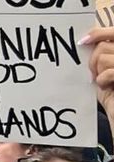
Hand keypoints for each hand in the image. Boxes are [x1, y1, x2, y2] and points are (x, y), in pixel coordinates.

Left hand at [88, 27, 113, 144]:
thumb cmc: (112, 97)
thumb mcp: (104, 73)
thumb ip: (101, 57)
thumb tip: (85, 43)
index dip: (99, 33)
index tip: (83, 41)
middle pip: (104, 45)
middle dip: (93, 60)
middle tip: (94, 74)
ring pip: (105, 57)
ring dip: (98, 72)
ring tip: (103, 82)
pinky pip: (109, 71)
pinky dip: (102, 80)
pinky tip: (106, 87)